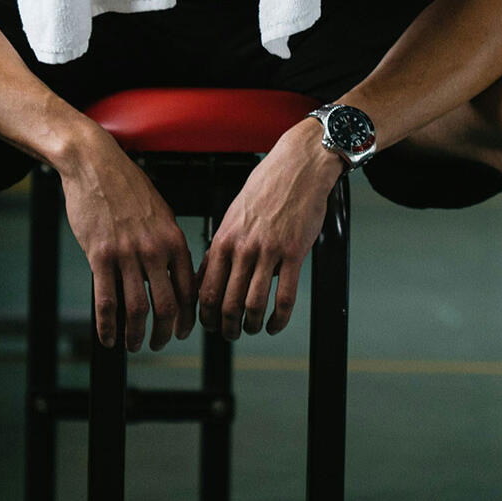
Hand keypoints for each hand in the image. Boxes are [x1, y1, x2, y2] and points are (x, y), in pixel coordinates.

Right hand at [58, 131, 197, 351]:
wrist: (95, 164)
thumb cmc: (126, 185)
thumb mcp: (160, 211)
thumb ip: (168, 242)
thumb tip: (173, 271)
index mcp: (174, 239)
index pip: (189, 289)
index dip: (187, 316)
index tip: (182, 330)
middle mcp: (154, 249)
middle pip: (168, 306)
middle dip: (166, 333)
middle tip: (160, 343)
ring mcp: (127, 254)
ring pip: (137, 309)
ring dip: (136, 335)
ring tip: (134, 344)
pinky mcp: (99, 255)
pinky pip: (106, 301)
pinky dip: (108, 326)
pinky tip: (108, 338)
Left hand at [197, 121, 342, 339]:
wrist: (297, 167)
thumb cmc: (265, 189)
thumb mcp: (232, 216)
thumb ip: (219, 248)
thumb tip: (204, 277)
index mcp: (223, 239)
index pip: (205, 289)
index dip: (204, 316)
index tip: (208, 325)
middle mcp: (243, 248)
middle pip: (227, 303)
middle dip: (226, 327)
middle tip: (230, 334)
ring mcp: (269, 251)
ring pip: (253, 305)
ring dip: (251, 325)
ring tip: (253, 329)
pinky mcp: (294, 253)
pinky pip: (284, 297)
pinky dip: (278, 319)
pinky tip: (275, 324)